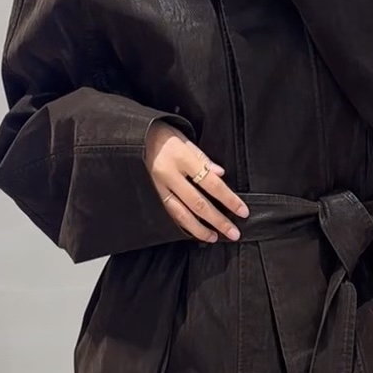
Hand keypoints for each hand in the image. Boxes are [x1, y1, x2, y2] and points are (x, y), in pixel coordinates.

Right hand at [144, 123, 247, 242]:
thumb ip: (202, 158)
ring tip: (215, 237)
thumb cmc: (161, 135)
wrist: (131, 136)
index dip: (228, 199)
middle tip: (233, 233)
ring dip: (200, 229)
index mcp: (182, 158)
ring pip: (181, 214)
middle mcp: (169, 175)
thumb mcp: (184, 139)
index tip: (242, 211)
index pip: (211, 183)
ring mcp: (157, 187)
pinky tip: (193, 232)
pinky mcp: (150, 195)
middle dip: (218, 220)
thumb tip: (221, 174)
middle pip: (198, 203)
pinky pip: (168, 214)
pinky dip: (182, 225)